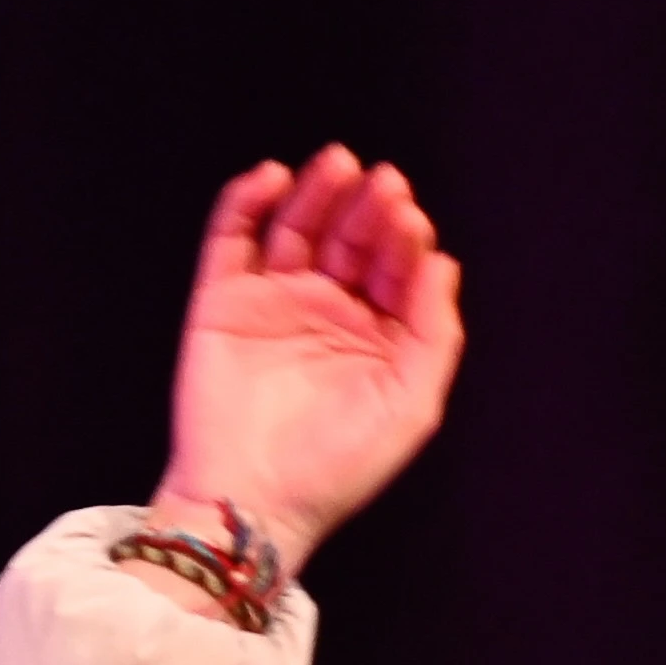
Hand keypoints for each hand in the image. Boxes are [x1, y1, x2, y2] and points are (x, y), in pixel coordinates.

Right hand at [158, 142, 466, 554]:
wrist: (253, 500)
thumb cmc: (337, 466)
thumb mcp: (411, 404)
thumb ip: (433, 331)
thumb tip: (444, 262)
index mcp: (377, 334)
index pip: (395, 267)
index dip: (404, 237)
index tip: (409, 217)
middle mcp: (327, 311)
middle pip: (349, 238)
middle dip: (367, 207)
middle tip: (382, 182)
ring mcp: (273, 302)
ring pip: (297, 228)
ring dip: (317, 192)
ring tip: (338, 164)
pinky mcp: (221, 301)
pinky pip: (232, 238)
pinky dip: (247, 202)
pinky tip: (272, 178)